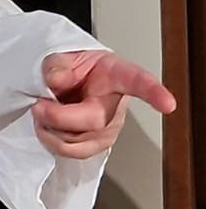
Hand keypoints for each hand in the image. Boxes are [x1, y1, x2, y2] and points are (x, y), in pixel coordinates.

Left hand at [32, 50, 175, 159]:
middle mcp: (117, 105)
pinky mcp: (96, 145)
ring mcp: (108, 129)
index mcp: (116, 75)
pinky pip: (72, 153)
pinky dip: (51, 141)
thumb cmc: (75, 69)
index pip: (138, 82)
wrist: (68, 84)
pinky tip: (46, 126)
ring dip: (51, 131)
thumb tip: (55, 79)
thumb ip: (56, 63)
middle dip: (59, 117)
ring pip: (80, 143)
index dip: (154, 93)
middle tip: (39, 105)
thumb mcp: (64, 56)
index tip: (168, 104)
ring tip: (42, 113)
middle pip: (94, 121)